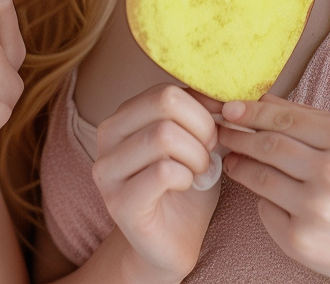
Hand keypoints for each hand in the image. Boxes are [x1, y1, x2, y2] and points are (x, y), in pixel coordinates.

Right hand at [92, 84, 219, 283]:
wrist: (172, 240)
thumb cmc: (185, 184)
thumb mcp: (194, 137)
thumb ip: (201, 110)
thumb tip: (222, 90)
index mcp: (124, 115)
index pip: (166, 90)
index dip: (202, 106)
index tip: (216, 127)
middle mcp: (106, 137)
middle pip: (164, 103)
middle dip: (201, 126)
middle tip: (210, 150)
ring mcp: (108, 170)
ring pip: (163, 134)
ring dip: (196, 154)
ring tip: (201, 170)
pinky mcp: (120, 203)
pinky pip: (163, 172)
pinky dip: (187, 176)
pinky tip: (187, 185)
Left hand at [219, 94, 329, 283]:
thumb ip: (306, 118)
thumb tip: (259, 100)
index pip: (283, 119)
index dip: (250, 112)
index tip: (228, 108)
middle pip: (268, 145)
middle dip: (237, 135)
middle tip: (220, 130)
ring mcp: (315, 209)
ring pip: (260, 177)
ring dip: (239, 164)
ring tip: (232, 158)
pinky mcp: (301, 241)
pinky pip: (266, 210)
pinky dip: (261, 199)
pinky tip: (263, 193)